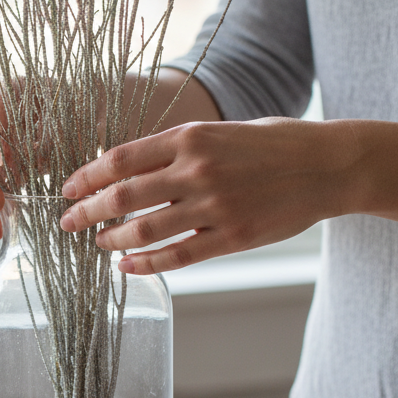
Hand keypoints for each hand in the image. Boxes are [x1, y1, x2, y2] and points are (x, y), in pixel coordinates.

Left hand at [59, 117, 354, 273]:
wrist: (329, 165)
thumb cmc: (272, 143)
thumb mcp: (219, 132)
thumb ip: (173, 149)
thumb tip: (122, 168)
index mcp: (190, 137)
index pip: (119, 159)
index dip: (86, 177)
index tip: (68, 189)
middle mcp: (197, 171)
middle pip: (122, 197)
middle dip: (86, 213)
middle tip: (67, 223)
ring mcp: (215, 207)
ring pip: (144, 231)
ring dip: (112, 240)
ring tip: (98, 244)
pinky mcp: (232, 238)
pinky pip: (177, 256)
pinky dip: (145, 264)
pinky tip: (127, 266)